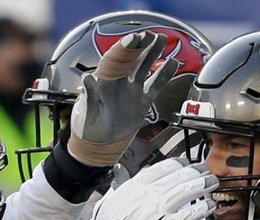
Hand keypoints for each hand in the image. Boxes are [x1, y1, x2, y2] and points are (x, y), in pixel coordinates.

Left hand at [69, 31, 181, 166]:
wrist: (99, 146)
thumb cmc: (88, 129)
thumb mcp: (87, 113)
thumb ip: (90, 96)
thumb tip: (87, 78)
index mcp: (103, 81)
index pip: (114, 60)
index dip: (124, 49)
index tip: (134, 39)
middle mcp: (118, 82)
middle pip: (130, 58)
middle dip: (140, 45)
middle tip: (150, 35)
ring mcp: (131, 90)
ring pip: (144, 67)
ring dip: (152, 53)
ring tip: (162, 39)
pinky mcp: (142, 101)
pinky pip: (155, 85)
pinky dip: (163, 74)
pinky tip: (172, 62)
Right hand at [91, 156, 217, 219]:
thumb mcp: (109, 200)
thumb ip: (120, 186)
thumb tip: (123, 175)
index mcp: (135, 186)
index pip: (163, 167)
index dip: (178, 164)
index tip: (186, 163)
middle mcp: (149, 194)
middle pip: (179, 176)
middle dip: (195, 172)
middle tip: (205, 171)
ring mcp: (160, 209)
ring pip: (187, 191)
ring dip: (202, 185)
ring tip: (212, 184)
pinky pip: (189, 214)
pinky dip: (201, 209)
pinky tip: (208, 205)